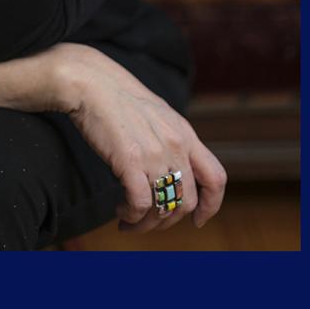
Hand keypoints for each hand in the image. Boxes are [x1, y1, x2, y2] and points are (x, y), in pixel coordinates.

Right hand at [38, 43, 226, 230]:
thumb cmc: (120, 101)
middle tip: (147, 221)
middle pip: (187, 202)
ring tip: (129, 220)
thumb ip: (171, 142)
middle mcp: (177, 146)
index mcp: (186, 135)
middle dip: (168, 221)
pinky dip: (132, 216)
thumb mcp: (159, 117)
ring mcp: (156, 153)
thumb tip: (173, 172)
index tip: (198, 219)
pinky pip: (140, 204)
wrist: (93, 84)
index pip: (216, 178)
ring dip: (146, 224)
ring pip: (164, 208)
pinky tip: (121, 211)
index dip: (211, 205)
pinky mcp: (131, 160)